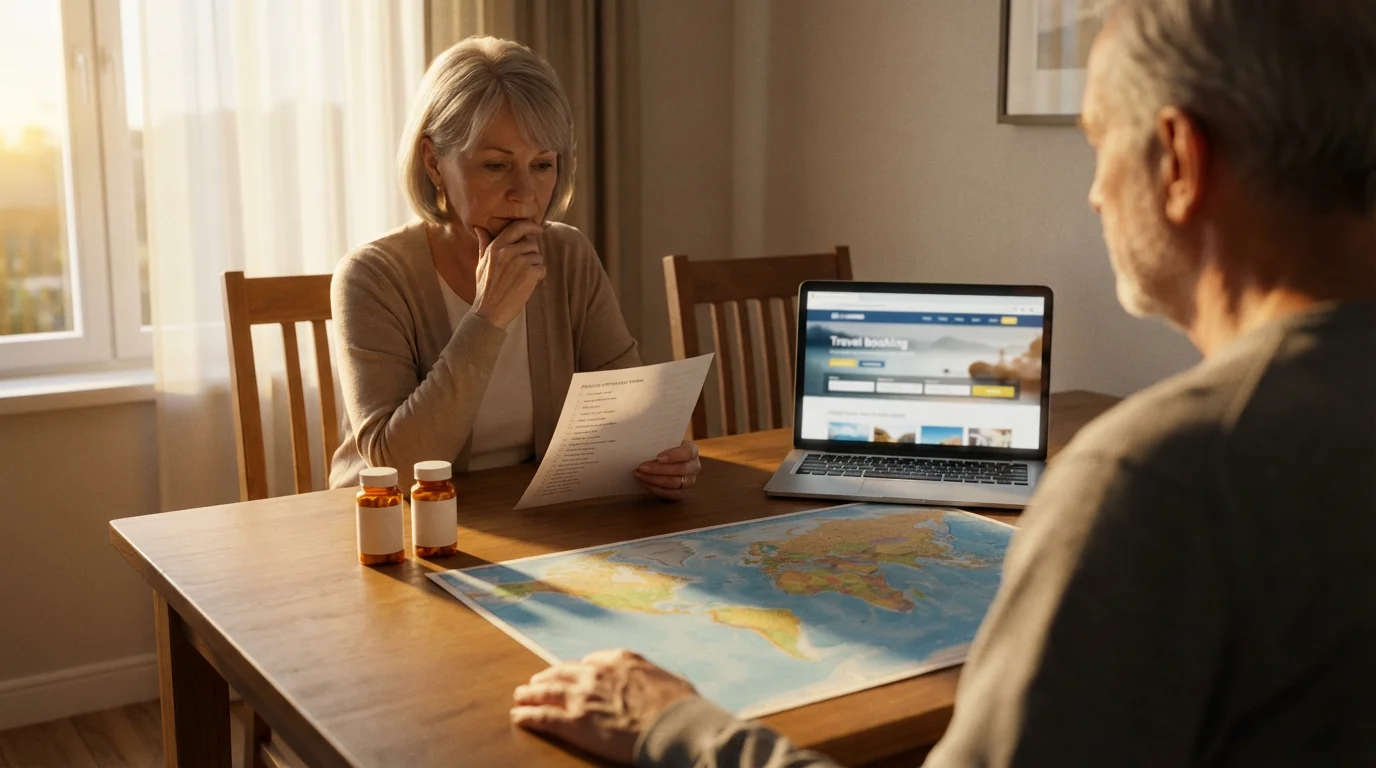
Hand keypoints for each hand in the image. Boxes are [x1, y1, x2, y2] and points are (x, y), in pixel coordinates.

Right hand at [472, 220, 545, 328]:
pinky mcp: (530, 273)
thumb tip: (479, 228)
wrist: (490, 311)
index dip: (531, 226)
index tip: (538, 229)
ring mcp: (520, 261)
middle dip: (531, 254)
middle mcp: (508, 251)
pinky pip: (542, 269)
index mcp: (496, 246)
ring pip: (538, 257)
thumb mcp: (481, 263)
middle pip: (532, 243)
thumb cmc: (485, 289)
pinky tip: (525, 286)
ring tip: (520, 280)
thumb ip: (484, 244)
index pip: (518, 227)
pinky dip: (537, 278)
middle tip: (522, 269)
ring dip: (534, 268)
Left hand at [512, 649, 699, 763]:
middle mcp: (597, 672)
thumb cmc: (681, 706)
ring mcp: (584, 696)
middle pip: (564, 672)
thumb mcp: (673, 681)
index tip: (574, 673)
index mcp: (621, 659)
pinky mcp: (575, 721)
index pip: (592, 661)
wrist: (674, 725)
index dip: (580, 669)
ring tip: (520, 696)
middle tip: (536, 682)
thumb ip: (659, 679)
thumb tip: (673, 681)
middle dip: (548, 676)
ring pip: (548, 691)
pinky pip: (543, 717)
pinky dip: (527, 716)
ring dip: (531, 693)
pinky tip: (517, 716)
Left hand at [634, 441, 700, 500]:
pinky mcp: (683, 492)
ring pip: (674, 483)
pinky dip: (655, 489)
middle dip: (658, 469)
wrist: (668, 460)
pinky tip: (644, 483)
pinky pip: (670, 494)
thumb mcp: (665, 442)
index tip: (658, 457)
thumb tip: (643, 445)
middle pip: (680, 469)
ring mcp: (690, 481)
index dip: (674, 455)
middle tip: (641, 467)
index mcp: (692, 450)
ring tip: (639, 475)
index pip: (688, 452)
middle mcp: (694, 466)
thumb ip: (660, 443)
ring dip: (654, 480)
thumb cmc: (665, 448)